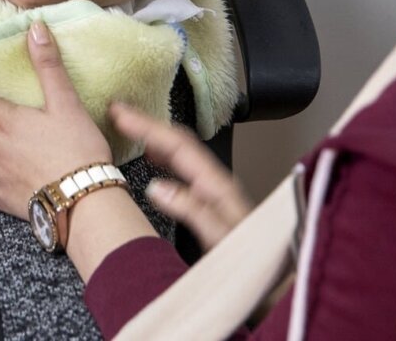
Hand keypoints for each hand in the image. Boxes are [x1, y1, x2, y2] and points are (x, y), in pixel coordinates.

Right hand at [112, 102, 250, 250]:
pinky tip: (152, 156)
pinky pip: (182, 165)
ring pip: (181, 150)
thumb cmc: (253, 263)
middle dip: (147, 122)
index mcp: (218, 186)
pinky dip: (162, 153)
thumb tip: (156, 186)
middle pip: (180, 140)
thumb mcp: (221, 241)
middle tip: (118, 111)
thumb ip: (192, 212)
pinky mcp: (211, 200)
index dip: (146, 126)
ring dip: (154, 134)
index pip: (178, 144)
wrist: (277, 284)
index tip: (120, 114)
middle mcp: (217, 182)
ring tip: (128, 126)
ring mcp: (215, 190)